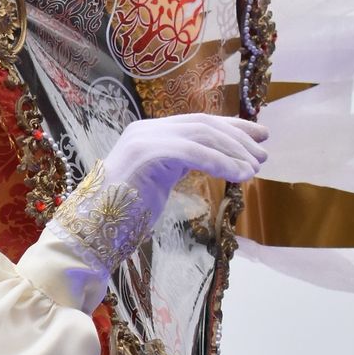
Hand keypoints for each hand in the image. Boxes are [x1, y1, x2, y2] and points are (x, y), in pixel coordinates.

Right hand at [100, 113, 268, 217]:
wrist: (90, 231)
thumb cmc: (121, 216)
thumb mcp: (158, 182)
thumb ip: (180, 166)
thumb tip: (216, 161)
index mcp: (148, 133)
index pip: (198, 123)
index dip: (232, 129)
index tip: (259, 138)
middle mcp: (146, 129)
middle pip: (204, 124)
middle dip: (239, 138)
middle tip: (263, 155)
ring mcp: (145, 139)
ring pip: (202, 135)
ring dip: (234, 152)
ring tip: (254, 169)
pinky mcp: (148, 154)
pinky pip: (193, 152)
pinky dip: (220, 162)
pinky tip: (238, 175)